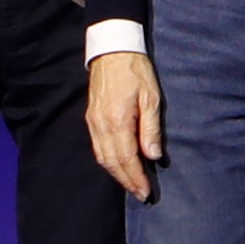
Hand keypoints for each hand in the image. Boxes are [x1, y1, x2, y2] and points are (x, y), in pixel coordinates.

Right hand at [86, 51, 163, 200]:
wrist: (112, 49)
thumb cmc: (136, 70)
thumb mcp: (151, 97)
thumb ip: (151, 128)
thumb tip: (153, 156)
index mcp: (117, 120)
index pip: (127, 158)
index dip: (136, 177)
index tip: (146, 192)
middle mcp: (101, 124)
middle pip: (112, 162)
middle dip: (126, 181)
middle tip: (140, 194)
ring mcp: (93, 122)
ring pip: (102, 157)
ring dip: (116, 174)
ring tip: (131, 184)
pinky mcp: (91, 118)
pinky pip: (97, 147)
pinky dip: (107, 161)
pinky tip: (118, 166)